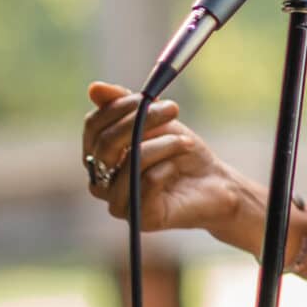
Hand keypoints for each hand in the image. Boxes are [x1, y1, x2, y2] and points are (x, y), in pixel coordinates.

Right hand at [81, 80, 245, 232]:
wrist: (214, 183)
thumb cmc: (179, 151)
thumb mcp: (156, 121)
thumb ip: (127, 106)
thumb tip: (94, 88)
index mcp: (99, 156)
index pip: (93, 127)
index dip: (117, 108)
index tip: (146, 96)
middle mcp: (100, 181)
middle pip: (107, 144)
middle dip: (141, 120)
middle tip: (172, 108)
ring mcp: (117, 203)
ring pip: (130, 162)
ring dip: (162, 144)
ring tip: (186, 141)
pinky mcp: (140, 218)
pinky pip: (147, 183)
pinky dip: (166, 168)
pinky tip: (177, 168)